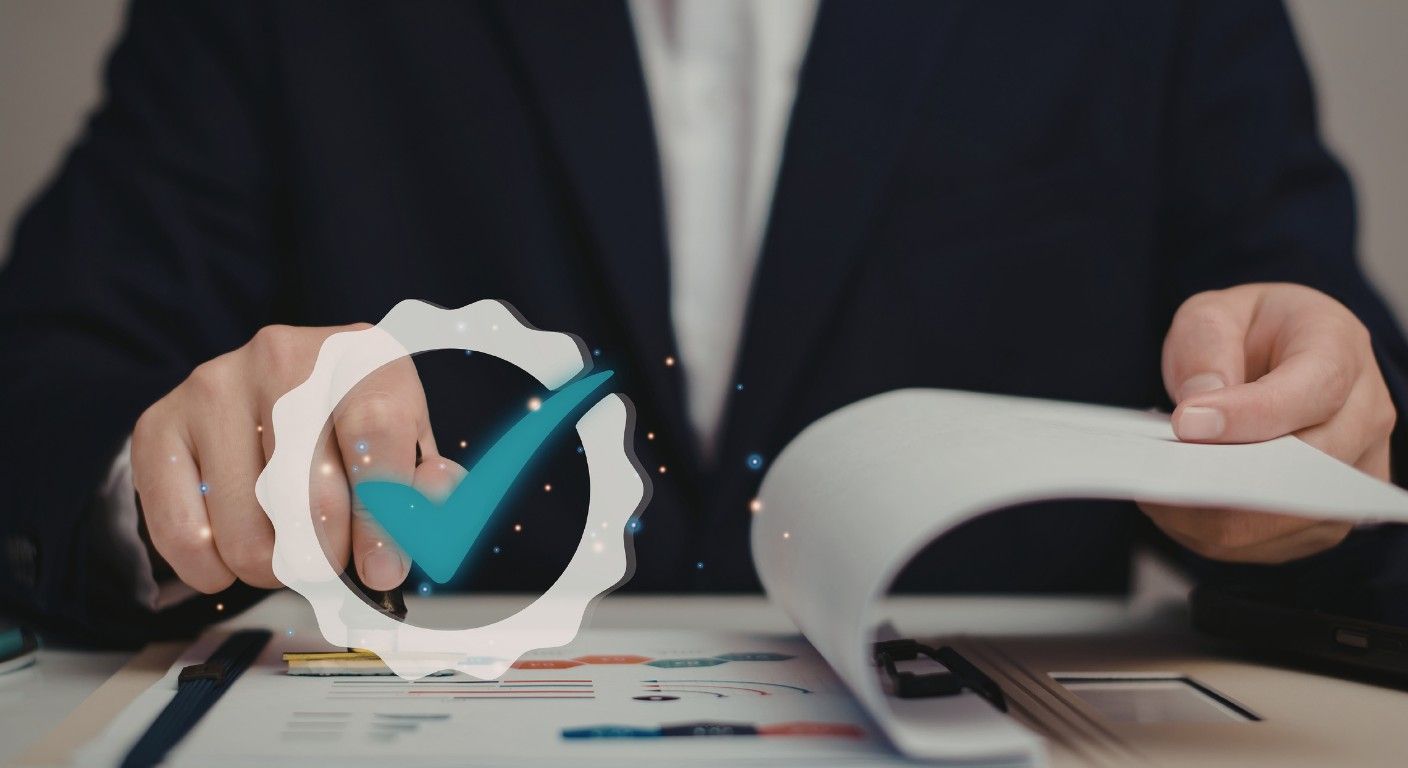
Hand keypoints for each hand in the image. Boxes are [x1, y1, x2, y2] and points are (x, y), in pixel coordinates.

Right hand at [132, 324, 461, 592]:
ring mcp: (214, 387)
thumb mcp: (409, 446)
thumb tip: (417, 526)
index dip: (381, 521)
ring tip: (286, 548)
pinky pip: (180, 533)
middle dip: (327, 558)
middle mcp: (284, 358)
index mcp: (361, 358)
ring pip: (245, 530)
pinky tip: (232, 554)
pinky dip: (210, 568)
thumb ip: (429, 489)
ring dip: (272, 567)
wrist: (284, 384)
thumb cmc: (354, 424)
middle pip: (309, 498)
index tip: (380, 573)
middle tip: (331, 567)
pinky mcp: (160, 423)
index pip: (376, 439)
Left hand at [1140, 283, 1395, 563]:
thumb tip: (1201, 403)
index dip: (1248, 416)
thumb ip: (1208, 345)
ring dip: (1212, 513)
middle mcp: (1365, 414)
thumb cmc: (1250, 333)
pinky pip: (1270, 543)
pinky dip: (1214, 532)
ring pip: (1286, 518)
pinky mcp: (1328, 516)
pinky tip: (1174, 509)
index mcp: (1340, 350)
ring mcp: (1354, 472)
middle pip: (1305, 467)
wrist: (1281, 359)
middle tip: (1158, 471)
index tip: (1186, 423)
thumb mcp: (1217, 314)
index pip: (1308, 393)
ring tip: (1157, 489)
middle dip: (1225, 476)